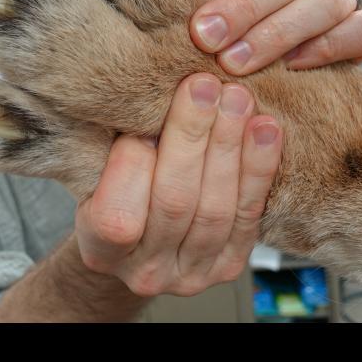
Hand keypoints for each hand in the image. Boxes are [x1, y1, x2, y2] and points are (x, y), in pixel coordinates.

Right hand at [75, 73, 281, 296]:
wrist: (142, 238)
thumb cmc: (112, 190)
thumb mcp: (96, 171)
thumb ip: (112, 147)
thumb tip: (135, 94)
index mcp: (100, 251)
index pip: (117, 218)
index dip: (132, 168)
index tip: (143, 122)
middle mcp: (146, 272)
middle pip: (174, 203)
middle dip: (191, 138)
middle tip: (203, 87)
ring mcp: (192, 274)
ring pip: (217, 209)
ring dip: (230, 146)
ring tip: (236, 98)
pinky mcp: (230, 263)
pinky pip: (249, 214)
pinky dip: (260, 168)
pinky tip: (266, 128)